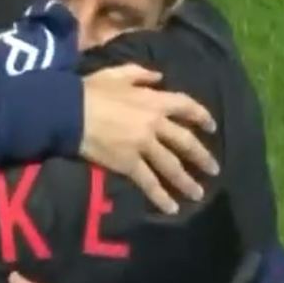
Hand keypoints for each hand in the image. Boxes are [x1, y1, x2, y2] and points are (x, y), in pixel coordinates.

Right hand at [81, 64, 218, 213]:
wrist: (69, 112)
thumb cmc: (90, 91)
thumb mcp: (117, 73)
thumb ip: (140, 74)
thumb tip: (159, 78)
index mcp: (153, 101)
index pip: (186, 106)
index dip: (201, 116)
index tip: (212, 126)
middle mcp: (154, 124)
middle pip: (185, 142)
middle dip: (202, 156)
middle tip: (214, 169)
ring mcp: (143, 145)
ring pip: (171, 166)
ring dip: (186, 181)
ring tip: (198, 194)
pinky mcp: (129, 164)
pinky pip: (148, 182)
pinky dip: (160, 196)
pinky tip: (171, 208)